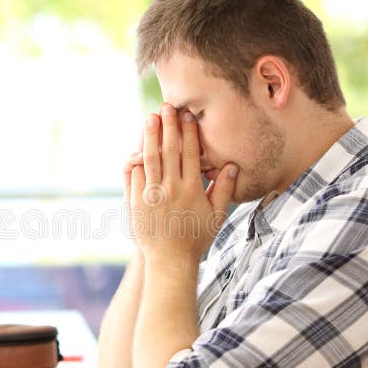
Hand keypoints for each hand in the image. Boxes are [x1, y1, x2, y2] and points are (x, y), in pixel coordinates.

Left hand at [130, 104, 237, 264]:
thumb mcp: (215, 216)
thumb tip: (233, 167)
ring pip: (150, 159)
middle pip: (169, 150)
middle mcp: (171, 189)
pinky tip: (136, 146)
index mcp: (191, 190)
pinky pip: (134, 176)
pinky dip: (135, 160)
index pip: (190, 154)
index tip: (187, 115)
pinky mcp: (136, 202)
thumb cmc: (195, 239)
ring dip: (149, 136)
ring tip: (149, 118)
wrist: (170, 261)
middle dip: (168, 126)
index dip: (189, 132)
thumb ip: (222, 190)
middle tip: (166, 106)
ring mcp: (152, 195)